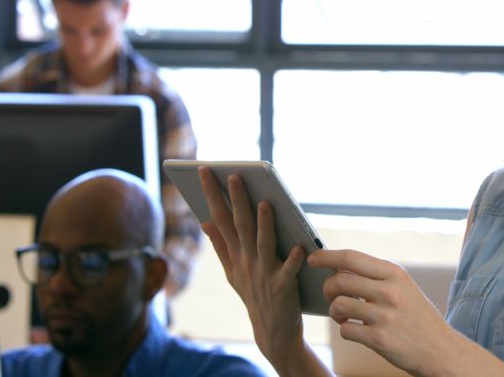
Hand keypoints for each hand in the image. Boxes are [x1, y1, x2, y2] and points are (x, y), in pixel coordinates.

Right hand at [197, 167, 308, 367]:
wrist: (272, 332)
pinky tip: (300, 247)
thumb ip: (220, 246)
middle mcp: (246, 262)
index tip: (204, 171)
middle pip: (240, 226)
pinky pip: (289, 271)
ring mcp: (264, 274)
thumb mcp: (232, 272)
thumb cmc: (254, 295)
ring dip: (264, 224)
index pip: (219, 218)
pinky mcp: (283, 287)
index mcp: (234, 255)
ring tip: (264, 203)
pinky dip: (294, 259)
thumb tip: (204, 221)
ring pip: (263, 244)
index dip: (211, 194)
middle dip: (236, 200)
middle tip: (233, 175)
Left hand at [309, 250, 464, 375]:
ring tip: (343, 316)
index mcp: (394, 273)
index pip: (351, 257)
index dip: (327, 256)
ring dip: (334, 312)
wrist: (441, 349)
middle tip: (331, 297)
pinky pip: (345, 330)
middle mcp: (390, 291)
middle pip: (339, 281)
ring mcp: (384, 316)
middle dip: (327, 289)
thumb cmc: (416, 316)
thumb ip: (375, 276)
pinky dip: (345, 330)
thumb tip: (338, 266)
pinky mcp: (379, 339)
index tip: (312, 258)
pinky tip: (355, 330)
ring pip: (338, 305)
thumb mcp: (404, 287)